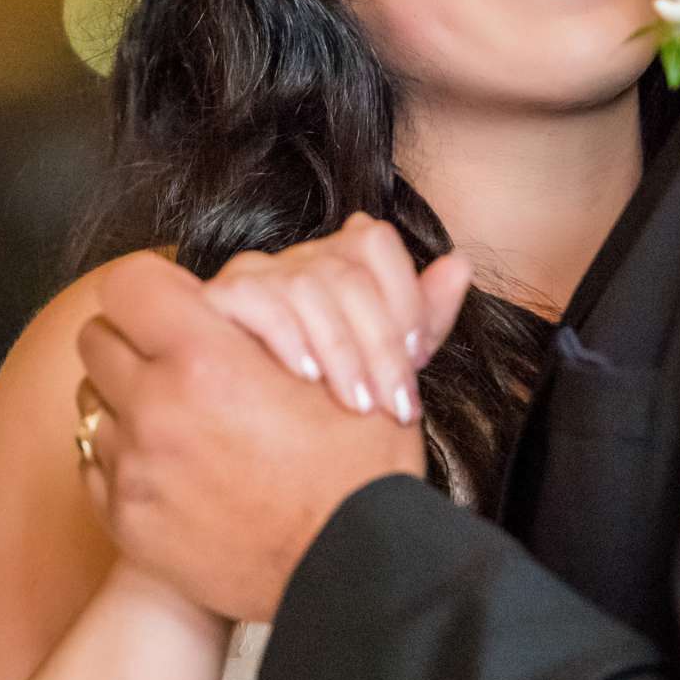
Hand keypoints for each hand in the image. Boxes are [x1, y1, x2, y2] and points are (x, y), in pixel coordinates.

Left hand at [76, 253, 431, 622]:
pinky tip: (173, 465)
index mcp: (206, 358)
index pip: (129, 284)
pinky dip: (125, 457)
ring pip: (92, 402)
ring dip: (127, 397)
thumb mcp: (360, 368)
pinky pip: (96, 464)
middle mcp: (155, 408)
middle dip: (134, 337)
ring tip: (179, 413)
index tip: (183, 303)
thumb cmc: (362, 472)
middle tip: (179, 354)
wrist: (351, 576)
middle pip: (98, 338)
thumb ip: (342, 300)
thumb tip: (381, 232)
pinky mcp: (127, 522)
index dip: (156, 286)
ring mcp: (134, 470)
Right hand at [201, 215, 474, 426]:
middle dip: (380, 345)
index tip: (419, 359)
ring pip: (305, 287)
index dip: (403, 297)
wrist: (269, 437)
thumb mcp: (389, 359)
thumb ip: (426, 316)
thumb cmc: (336, 391)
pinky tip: (306, 376)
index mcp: (340, 257)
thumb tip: (460, 265)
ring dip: (339, 350)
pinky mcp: (219, 297)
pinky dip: (285, 337)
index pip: (376, 243)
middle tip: (393, 404)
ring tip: (356, 402)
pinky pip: (253, 299)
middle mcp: (299, 256)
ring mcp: (255, 270)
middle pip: (347, 275)